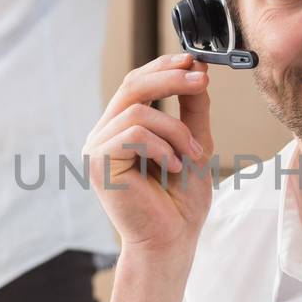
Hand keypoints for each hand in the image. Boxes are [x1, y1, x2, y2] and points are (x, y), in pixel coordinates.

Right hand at [83, 51, 213, 258]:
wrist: (172, 240)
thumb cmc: (180, 201)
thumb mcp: (194, 144)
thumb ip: (192, 109)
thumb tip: (197, 70)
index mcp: (122, 128)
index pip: (137, 83)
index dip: (163, 66)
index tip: (194, 61)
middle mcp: (104, 134)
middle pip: (133, 86)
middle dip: (171, 79)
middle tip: (203, 81)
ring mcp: (98, 148)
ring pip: (139, 111)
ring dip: (175, 130)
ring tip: (193, 155)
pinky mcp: (99, 163)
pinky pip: (134, 134)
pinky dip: (162, 147)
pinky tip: (174, 167)